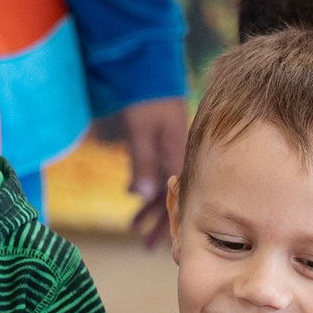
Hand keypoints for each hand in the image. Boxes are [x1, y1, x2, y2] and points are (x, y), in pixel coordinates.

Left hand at [120, 96, 188, 248]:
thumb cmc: (144, 95)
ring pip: (162, 186)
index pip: (177, 197)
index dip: (169, 223)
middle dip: (159, 223)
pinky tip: (139, 196)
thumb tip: (143, 194)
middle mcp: (176, 155)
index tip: (162, 246)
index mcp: (177, 155)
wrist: (146, 64)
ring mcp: (169, 150)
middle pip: (171, 196)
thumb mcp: (141, 128)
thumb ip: (142, 160)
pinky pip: (158, 173)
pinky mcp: (161, 143)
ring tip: (135, 228)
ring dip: (150, 208)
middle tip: (147, 247)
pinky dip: (149, 189)